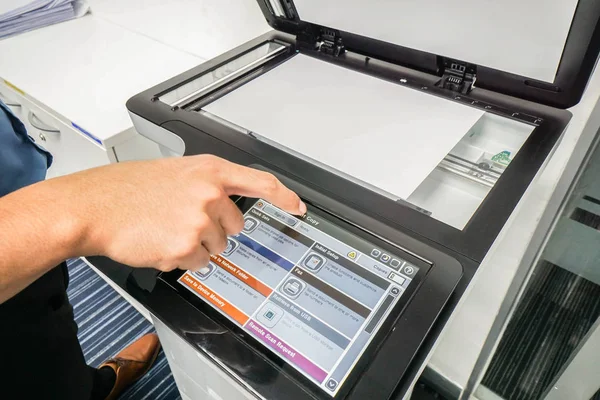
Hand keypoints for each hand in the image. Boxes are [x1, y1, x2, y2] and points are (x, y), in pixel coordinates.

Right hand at [71, 155, 304, 271]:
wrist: (97, 206)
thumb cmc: (129, 189)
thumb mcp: (177, 173)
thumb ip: (209, 185)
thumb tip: (231, 205)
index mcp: (210, 170)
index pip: (262, 182)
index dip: (285, 197)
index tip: (298, 207)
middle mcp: (210, 193)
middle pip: (237, 226)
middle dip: (216, 229)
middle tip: (185, 220)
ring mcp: (199, 220)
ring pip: (217, 247)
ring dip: (197, 245)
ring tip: (167, 229)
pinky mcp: (187, 246)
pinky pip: (199, 262)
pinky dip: (182, 258)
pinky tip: (162, 242)